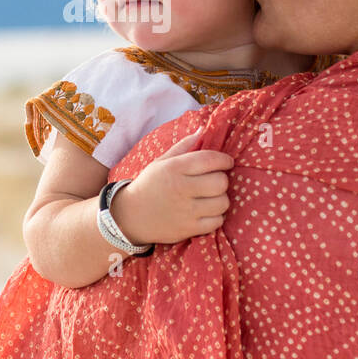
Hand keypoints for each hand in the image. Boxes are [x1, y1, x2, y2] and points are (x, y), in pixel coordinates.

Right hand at [110, 126, 234, 245]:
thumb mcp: (161, 161)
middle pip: (220, 182)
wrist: (131, 216)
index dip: (224, 160)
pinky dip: (216, 217)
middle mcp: (181, 188)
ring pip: (222, 203)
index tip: (226, 162)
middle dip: (222, 179)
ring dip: (221, 199)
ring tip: (211, 197)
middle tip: (215, 180)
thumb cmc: (150, 185)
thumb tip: (204, 129)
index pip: (210, 159)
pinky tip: (206, 212)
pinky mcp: (188, 229)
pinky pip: (217, 222)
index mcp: (174, 168)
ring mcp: (185, 211)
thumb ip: (183, 145)